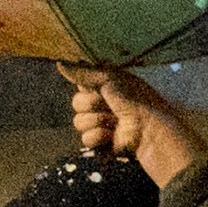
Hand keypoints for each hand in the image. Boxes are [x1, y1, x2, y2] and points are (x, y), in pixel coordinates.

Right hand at [62, 62, 207, 187]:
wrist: (149, 128)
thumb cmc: (135, 98)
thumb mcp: (109, 79)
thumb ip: (82, 73)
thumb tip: (58, 63)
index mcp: (106, 87)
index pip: (81, 84)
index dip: (86, 86)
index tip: (96, 86)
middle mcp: (102, 105)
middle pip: (76, 103)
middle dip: (90, 103)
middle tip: (106, 103)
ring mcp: (102, 125)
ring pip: (78, 122)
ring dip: (96, 120)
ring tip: (114, 121)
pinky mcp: (103, 143)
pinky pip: (86, 139)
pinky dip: (98, 136)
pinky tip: (112, 135)